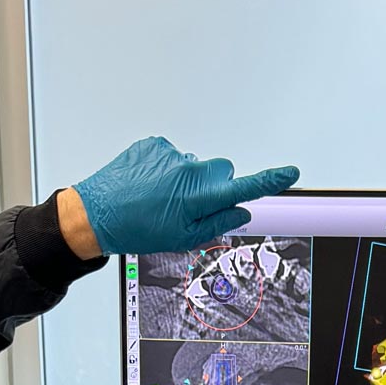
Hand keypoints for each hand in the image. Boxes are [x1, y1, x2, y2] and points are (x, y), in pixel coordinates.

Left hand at [72, 136, 299, 257]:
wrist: (94, 214)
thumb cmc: (135, 230)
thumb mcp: (180, 239)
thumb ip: (215, 224)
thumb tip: (238, 212)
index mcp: (196, 197)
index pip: (242, 187)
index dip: (269, 181)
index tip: (290, 173)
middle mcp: (187, 170)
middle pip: (221, 170)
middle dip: (214, 185)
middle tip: (190, 206)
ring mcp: (169, 154)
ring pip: (195, 165)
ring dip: (186, 179)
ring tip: (159, 198)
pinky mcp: (153, 145)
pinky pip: (172, 156)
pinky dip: (166, 169)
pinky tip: (148, 185)